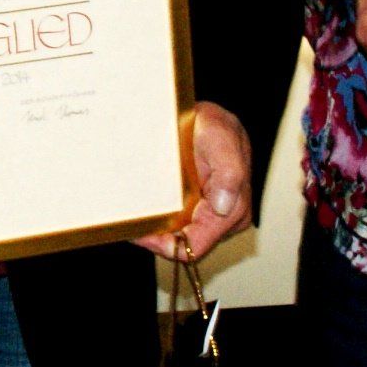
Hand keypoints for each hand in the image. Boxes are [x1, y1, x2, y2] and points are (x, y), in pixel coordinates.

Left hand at [135, 102, 252, 259]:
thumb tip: (224, 205)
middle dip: (157, 238)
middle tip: (132, 225)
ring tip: (133, 218)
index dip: (167, 246)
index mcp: (234, 210)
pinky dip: (156, 221)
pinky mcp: (194, 210)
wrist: (209, 120)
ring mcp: (207, 216)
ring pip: (175, 238)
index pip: (196, 246)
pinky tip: (143, 210)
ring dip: (154, 230)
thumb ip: (229, 171)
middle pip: (183, 245)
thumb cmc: (218, 128)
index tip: (142, 234)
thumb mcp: (222, 139)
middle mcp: (222, 220)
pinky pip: (172, 225)